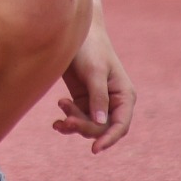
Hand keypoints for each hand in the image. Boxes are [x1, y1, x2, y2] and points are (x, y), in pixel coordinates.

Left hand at [53, 19, 134, 152]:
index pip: (120, 125)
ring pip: (88, 126)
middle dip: (84, 127)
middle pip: (102, 128)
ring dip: (74, 123)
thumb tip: (101, 124)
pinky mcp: (83, 100)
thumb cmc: (89, 48)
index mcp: (124, 95)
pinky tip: (56, 121)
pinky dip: (68, 122)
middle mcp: (114, 102)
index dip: (109, 139)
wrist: (74, 31)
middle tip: (66, 119)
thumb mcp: (94, 72)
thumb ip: (98, 98)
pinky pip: (78, 119)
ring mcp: (98, 102)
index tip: (95, 149)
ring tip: (61, 106)